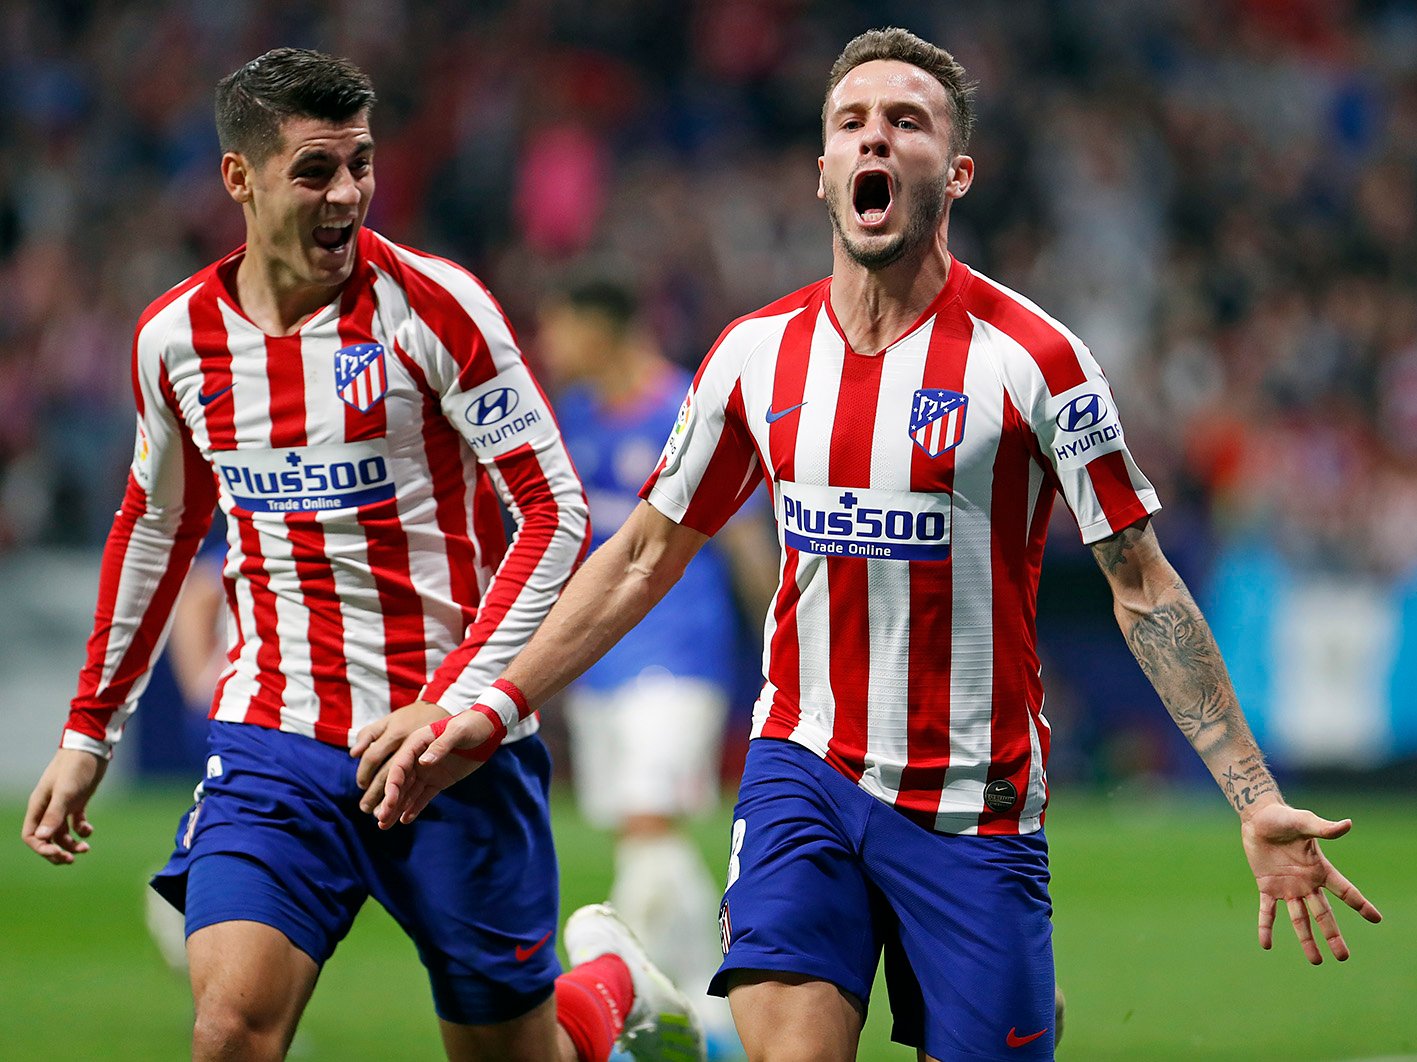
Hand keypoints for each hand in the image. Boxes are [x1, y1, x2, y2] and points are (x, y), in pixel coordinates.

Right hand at [22, 749, 108, 864]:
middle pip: (46, 838)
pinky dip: (82, 831)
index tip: (58, 854)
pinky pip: (76, 824)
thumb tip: (42, 838)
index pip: (31, 836)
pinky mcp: (78, 802)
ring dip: (71, 844)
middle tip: (71, 859)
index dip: (42, 849)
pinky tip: (89, 830)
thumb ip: (54, 815)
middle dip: (56, 851)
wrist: (92, 748)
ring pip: (62, 833)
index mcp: (39, 806)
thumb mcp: (65, 792)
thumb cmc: (75, 767)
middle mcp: (48, 808)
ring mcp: (63, 805)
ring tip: (85, 848)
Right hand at [374, 710, 495, 828]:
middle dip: (390, 801)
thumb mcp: (458, 731)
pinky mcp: (438, 781)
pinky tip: (404, 820)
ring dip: (396, 808)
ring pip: (408, 792)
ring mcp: (427, 771)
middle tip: (381, 819)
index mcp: (417, 743)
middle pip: (399, 782)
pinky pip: (423, 796)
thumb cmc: (472, 725)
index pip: (399, 765)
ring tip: (384, 825)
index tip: (390, 801)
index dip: (393, 784)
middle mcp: (418, 759)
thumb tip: (423, 762)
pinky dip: (414, 808)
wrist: (487, 729)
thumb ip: (441, 745)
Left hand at [1241, 803, 1381, 963]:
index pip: (1345, 890)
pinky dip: (1266, 927)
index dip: (1360, 904)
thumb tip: (1348, 824)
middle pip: (1323, 914)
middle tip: (1343, 957)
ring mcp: (1287, 887)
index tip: (1377, 919)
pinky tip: (1266, 945)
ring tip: (1316, 962)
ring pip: (1300, 919)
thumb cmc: (1285, 818)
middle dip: (1333, 935)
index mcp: (1320, 869)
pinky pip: (1267, 912)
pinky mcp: (1267, 887)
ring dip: (1306, 940)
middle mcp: (1307, 883)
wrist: (1259, 818)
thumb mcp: (1304, 822)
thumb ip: (1324, 828)